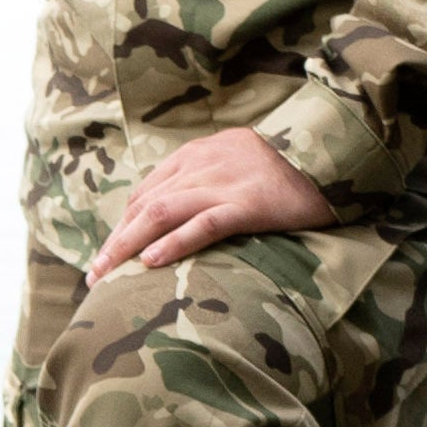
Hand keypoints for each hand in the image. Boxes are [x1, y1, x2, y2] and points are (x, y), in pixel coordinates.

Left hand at [90, 124, 360, 281]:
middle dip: (116, 239)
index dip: (124, 223)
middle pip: (146, 203)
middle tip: (95, 273)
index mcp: (200, 153)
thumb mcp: (239, 162)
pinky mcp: (248, 204)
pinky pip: (204, 223)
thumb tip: (179, 214)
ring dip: (129, 244)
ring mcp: (225, 183)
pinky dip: (175, 242)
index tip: (109, 253)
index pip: (149, 190)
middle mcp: (205, 164)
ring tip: (109, 272)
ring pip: (164, 212)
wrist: (331, 155)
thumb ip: (209, 179)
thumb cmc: (287, 170)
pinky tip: (152, 261)